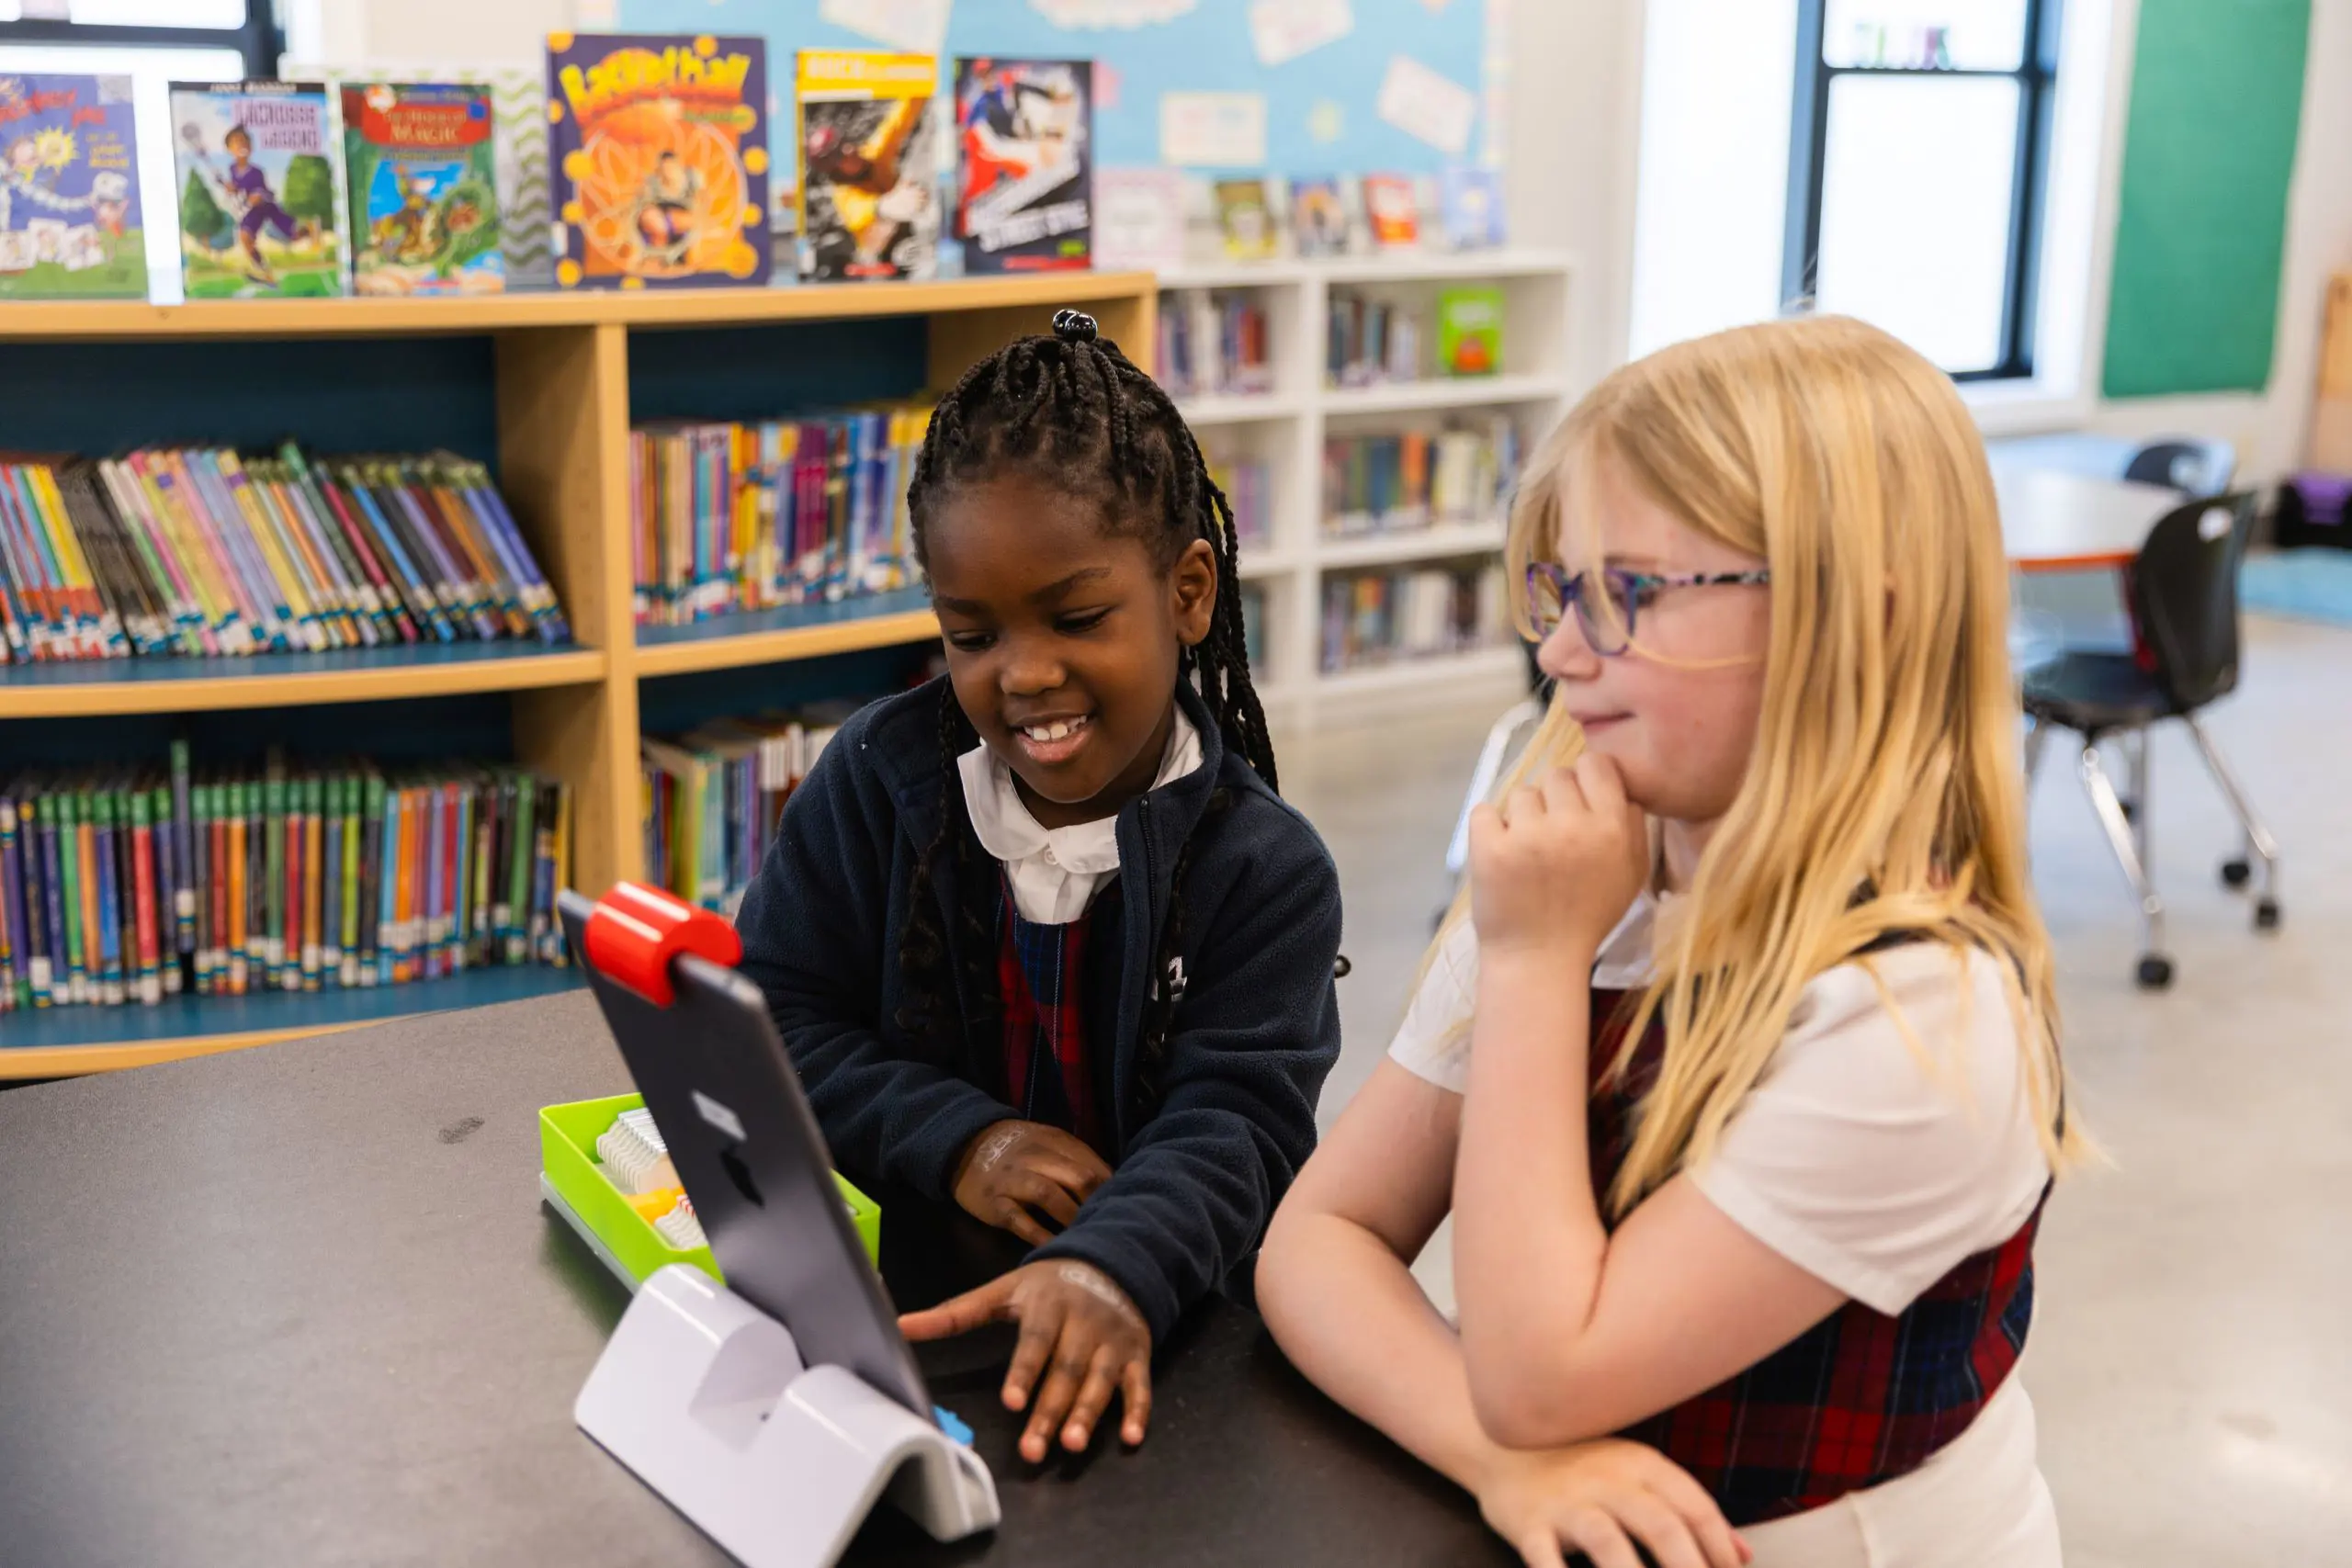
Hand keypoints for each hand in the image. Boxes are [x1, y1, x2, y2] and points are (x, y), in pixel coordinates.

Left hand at [899, 1259, 1152, 1462]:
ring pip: (1101, 1381)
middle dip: (1050, 1411)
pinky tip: (1131, 1438)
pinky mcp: (1136, 1355)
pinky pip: (1140, 1385)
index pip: (1035, 1342)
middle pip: (1066, 1371)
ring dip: (1089, 1414)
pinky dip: (1139, 1412)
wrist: (1114, 1262)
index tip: (1011, 1402)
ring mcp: (1112, 1341)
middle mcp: (1083, 1323)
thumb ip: (955, 1313)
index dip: (1024, 1372)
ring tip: (1073, 1445)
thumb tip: (901, 1325)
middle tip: (1033, 1449)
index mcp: (1048, 1306)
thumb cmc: (1049, 1286)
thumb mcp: (1003, 1290)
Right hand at [951, 1120, 1112, 1246]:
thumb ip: (1078, 1160)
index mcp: (1057, 1142)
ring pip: (1049, 1195)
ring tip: (1086, 1236)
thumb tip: (1114, 1187)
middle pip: (1077, 1177)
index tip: (1124, 1207)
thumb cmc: (1019, 1151)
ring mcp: (1014, 1181)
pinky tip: (1055, 1247)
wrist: (967, 1145)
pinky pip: (1020, 1220)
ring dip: (1072, 1217)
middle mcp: (1036, 1158)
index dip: (1111, 1188)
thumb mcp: (1050, 1144)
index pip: (1094, 1165)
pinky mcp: (996, 1204)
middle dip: (1096, 1202)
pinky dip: (1039, 1235)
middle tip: (1109, 1224)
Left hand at [1468, 755, 1647, 959]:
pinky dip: (1489, 828)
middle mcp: (1570, 825)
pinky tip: (1501, 853)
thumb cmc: (1588, 916)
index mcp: (1610, 828)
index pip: (1595, 764)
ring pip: (1521, 794)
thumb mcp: (1631, 874)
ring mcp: (1526, 835)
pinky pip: (1485, 811)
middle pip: (1556, 775)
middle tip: (1552, 834)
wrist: (1539, 958)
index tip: (1579, 800)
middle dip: (1554, 800)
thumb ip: (1632, 825)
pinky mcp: (1488, 847)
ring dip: (1522, 817)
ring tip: (1528, 852)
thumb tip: (1620, 786)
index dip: (1586, 777)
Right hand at [1479, 1439, 1748, 1567]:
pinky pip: (1544, 1557)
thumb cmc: (1581, 1464)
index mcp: (1641, 1465)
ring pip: (1607, 1541)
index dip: (1719, 1549)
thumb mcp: (1638, 1472)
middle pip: (1659, 1524)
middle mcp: (1607, 1479)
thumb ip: (1689, 1510)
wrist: (1500, 1439)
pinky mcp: (1528, 1523)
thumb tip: (1744, 1554)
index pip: (1694, 1506)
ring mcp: (1566, 1502)